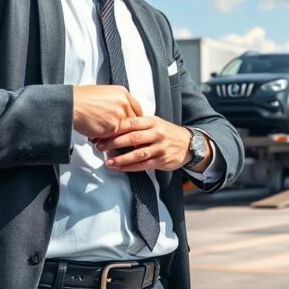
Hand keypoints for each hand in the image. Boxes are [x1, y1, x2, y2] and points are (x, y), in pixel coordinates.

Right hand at [71, 85, 143, 139]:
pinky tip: (99, 138)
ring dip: (117, 136)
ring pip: (126, 131)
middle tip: (122, 136)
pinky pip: (116, 138)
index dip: (135, 119)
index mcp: (122, 93)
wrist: (71, 105)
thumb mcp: (103, 93)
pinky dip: (108, 141)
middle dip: (127, 129)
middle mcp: (124, 103)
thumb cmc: (80, 99)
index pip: (137, 108)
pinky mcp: (114, 127)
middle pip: (134, 121)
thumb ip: (115, 102)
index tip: (133, 125)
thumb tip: (118, 111)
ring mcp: (120, 115)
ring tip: (107, 138)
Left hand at [92, 117, 207, 172]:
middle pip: (132, 138)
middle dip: (113, 143)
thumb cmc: (166, 133)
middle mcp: (157, 133)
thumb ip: (138, 124)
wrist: (189, 144)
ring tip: (107, 162)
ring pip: (137, 154)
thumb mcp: (155, 123)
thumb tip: (114, 127)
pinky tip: (119, 168)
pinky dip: (129, 167)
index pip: (131, 123)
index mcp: (152, 121)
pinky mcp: (161, 160)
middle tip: (99, 147)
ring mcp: (160, 147)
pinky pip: (143, 165)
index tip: (101, 133)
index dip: (115, 128)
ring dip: (120, 159)